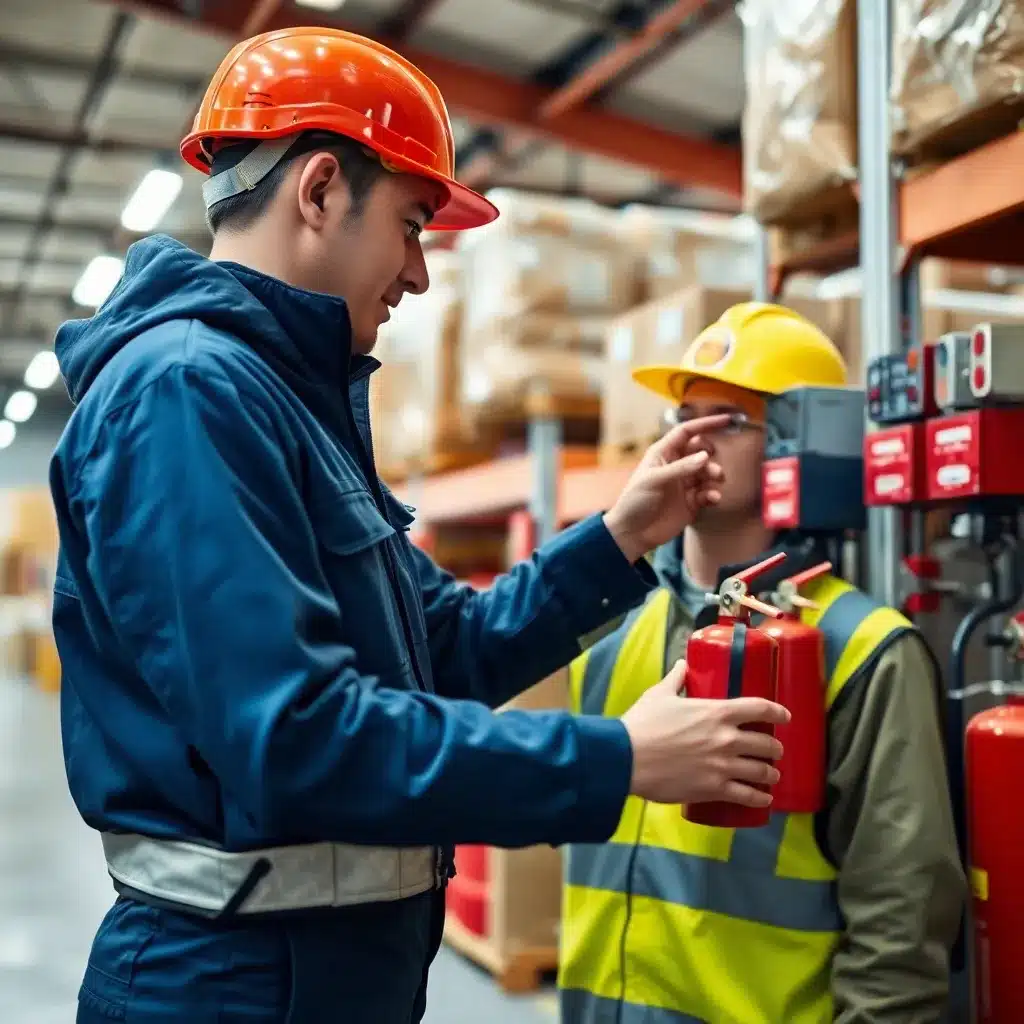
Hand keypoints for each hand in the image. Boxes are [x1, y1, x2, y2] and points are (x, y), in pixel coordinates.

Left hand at [603, 415, 727, 563]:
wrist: (632, 533)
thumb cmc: (635, 502)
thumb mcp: (654, 480)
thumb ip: (681, 468)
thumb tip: (706, 456)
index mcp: (663, 453)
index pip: (687, 432)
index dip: (706, 424)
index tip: (727, 420)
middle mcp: (675, 466)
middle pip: (701, 451)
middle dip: (710, 454)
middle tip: (711, 463)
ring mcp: (684, 484)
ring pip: (707, 471)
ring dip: (715, 473)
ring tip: (716, 479)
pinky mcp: (691, 503)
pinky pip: (708, 493)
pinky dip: (713, 494)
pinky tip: (712, 498)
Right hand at [621, 660, 789, 806]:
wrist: (627, 758)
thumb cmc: (643, 724)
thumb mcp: (659, 694)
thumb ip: (676, 679)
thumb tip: (682, 665)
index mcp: (717, 712)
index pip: (759, 708)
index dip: (777, 711)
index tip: (785, 716)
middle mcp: (727, 739)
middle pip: (766, 744)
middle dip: (774, 748)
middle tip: (775, 750)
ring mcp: (723, 766)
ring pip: (761, 771)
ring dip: (770, 773)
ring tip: (772, 775)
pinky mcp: (714, 789)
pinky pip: (747, 796)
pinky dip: (760, 798)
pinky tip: (764, 799)